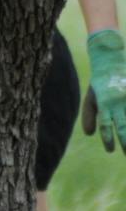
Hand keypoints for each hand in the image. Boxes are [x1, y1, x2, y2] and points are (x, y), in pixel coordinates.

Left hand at [84, 28, 125, 152]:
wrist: (111, 59)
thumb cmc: (100, 83)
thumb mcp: (90, 98)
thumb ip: (89, 116)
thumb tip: (89, 134)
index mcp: (105, 104)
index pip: (106, 127)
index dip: (108, 140)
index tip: (110, 150)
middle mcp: (119, 102)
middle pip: (124, 127)